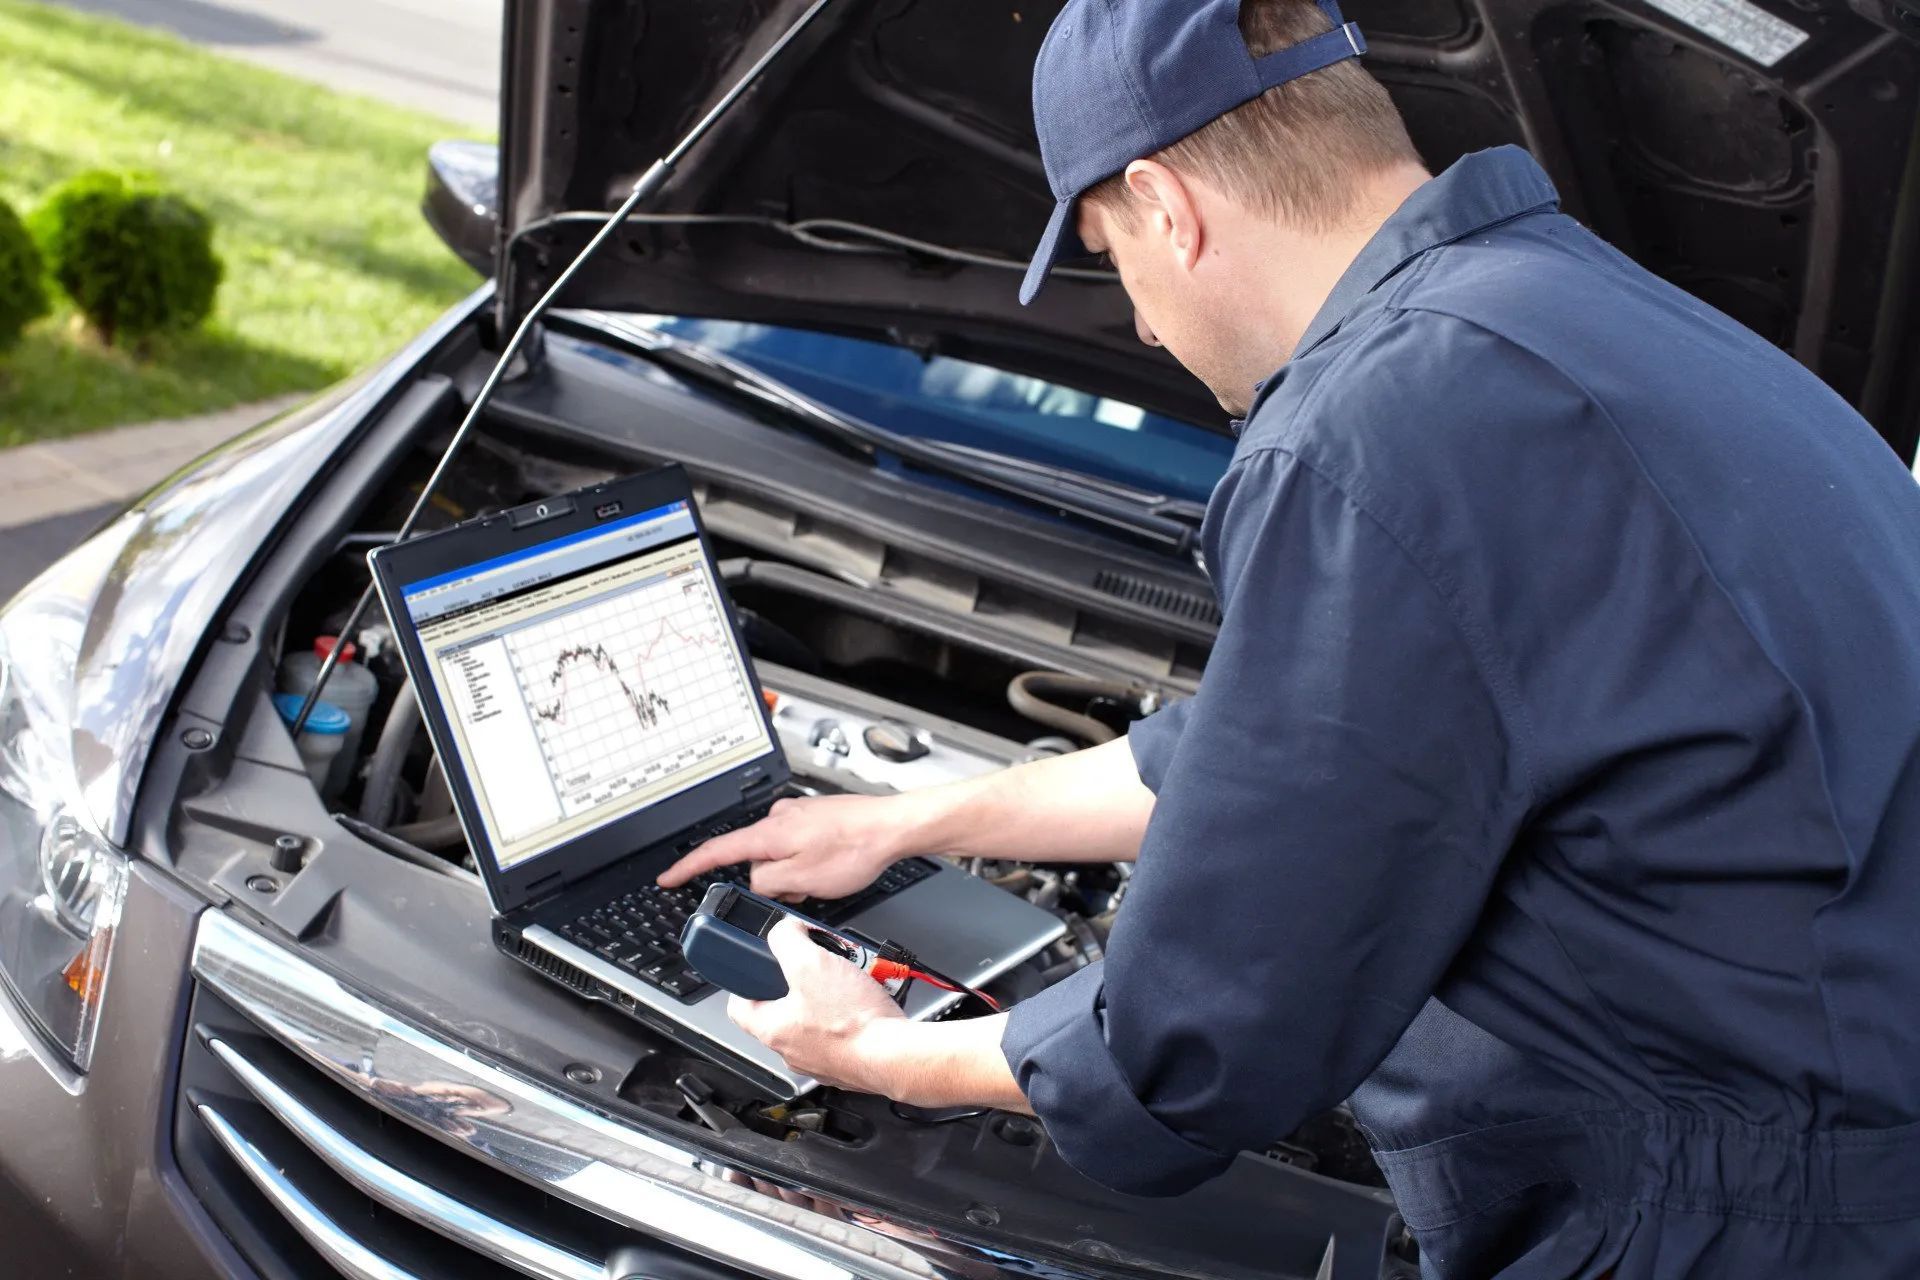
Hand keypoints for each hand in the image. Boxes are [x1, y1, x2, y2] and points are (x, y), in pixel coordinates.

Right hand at [656, 794, 912, 898]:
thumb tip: (755, 884)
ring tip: (827, 876)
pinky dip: (809, 864)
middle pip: (754, 861)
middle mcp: (777, 818)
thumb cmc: (855, 848)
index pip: (715, 852)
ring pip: (780, 858)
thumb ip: (767, 884)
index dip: (687, 868)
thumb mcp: (802, 880)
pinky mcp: (814, 819)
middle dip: (774, 883)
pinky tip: (833, 867)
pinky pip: (798, 849)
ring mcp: (796, 816)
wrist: (891, 827)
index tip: (667, 877)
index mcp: (768, 833)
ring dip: (796, 875)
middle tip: (805, 890)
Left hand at [727, 918, 906, 1091]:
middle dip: (804, 980)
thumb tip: (784, 931)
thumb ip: (787, 939)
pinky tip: (868, 1000)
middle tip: (822, 965)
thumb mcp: (811, 962)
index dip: (747, 982)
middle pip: (785, 1007)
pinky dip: (854, 1013)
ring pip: (817, 1018)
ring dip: (833, 994)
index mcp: (772, 1029)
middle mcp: (792, 1050)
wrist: (896, 1055)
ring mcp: (821, 1059)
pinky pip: (844, 1031)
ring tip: (852, 978)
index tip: (759, 968)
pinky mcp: (848, 1062)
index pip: (739, 1006)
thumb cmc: (853, 1022)